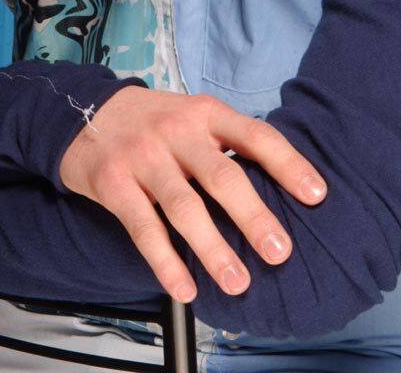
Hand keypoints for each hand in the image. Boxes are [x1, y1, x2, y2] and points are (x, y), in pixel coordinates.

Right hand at [60, 87, 325, 302]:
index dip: (288, 164)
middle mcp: (176, 132)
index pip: (255, 135)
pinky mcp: (113, 182)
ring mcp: (143, 156)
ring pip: (184, 207)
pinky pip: (143, 228)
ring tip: (239, 282)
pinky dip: (166, 262)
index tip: (317, 195)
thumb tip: (281, 185)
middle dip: (253, 216)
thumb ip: (226, 143)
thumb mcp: (193, 116)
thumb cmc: (154, 123)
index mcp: (205, 114)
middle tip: (281, 252)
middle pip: (222, 176)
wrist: (83, 111)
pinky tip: (186, 288)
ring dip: (213, 249)